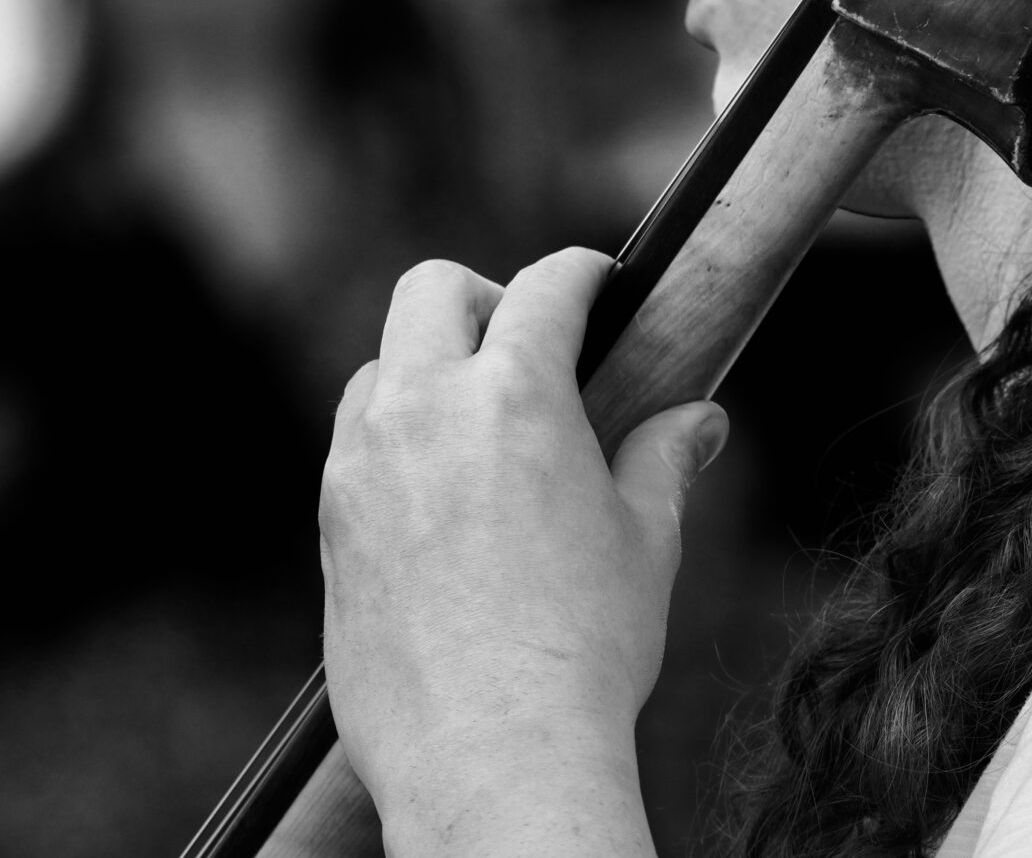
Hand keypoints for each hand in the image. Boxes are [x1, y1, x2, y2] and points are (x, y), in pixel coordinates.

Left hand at [320, 247, 727, 857]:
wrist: (491, 756)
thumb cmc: (584, 650)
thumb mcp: (645, 543)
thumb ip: (664, 461)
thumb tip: (701, 420)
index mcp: (514, 395)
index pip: (544, 288)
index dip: (580, 274)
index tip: (596, 283)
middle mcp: (424, 410)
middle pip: (433, 291)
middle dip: (484, 299)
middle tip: (524, 345)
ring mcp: (363, 464)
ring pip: (380, 367)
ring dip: (426, 372)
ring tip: (478, 429)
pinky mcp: (330, 522)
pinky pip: (353, 446)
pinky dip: (392, 442)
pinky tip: (437, 497)